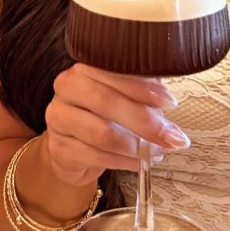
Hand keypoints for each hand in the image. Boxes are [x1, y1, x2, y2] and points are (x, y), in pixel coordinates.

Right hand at [44, 63, 189, 185]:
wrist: (74, 147)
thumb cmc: (105, 117)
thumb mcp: (125, 98)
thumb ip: (143, 94)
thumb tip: (169, 103)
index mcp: (85, 67)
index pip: (113, 72)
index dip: (143, 88)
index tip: (170, 102)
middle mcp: (67, 87)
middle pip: (105, 101)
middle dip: (145, 121)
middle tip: (171, 136)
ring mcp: (58, 118)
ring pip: (101, 133)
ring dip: (136, 146)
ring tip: (157, 152)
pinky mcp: (58, 148)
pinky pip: (95, 157)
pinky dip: (123, 162)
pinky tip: (139, 162)